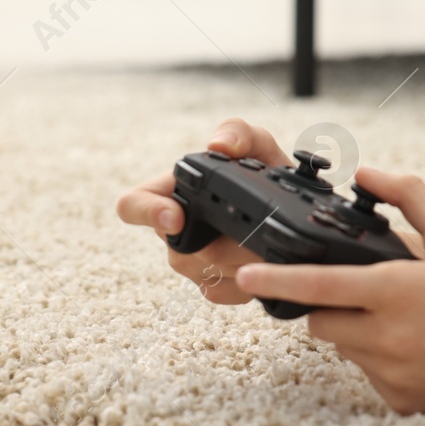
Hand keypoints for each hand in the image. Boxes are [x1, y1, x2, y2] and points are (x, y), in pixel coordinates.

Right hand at [115, 117, 291, 303]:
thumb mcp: (258, 144)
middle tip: (256, 235)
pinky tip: (265, 265)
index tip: (176, 218)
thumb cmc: (266, 172)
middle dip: (220, 244)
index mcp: (174, 191)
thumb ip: (239, 133)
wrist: (292, 208)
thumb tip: (219, 146)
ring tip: (266, 245)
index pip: (132, 205)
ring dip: (239, 262)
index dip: (147, 213)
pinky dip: (247, 281)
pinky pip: (221, 292)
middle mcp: (175, 230)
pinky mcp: (213, 285)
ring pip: (204, 273)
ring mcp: (191, 262)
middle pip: (179, 250)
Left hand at [233, 165, 424, 413]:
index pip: (319, 285)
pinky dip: (380, 359)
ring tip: (405, 317)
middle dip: (330, 305)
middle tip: (366, 291)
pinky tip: (418, 345)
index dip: (277, 280)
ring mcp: (395, 374)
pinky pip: (369, 375)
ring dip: (356, 331)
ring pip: (344, 349)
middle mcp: (390, 337)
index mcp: (397, 290)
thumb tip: (366, 173)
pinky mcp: (403, 400)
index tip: (243, 275)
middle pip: (322, 322)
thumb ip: (406, 195)